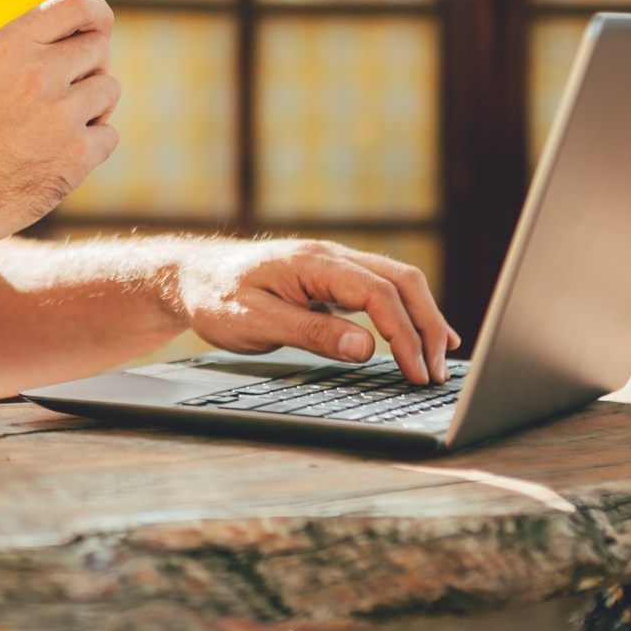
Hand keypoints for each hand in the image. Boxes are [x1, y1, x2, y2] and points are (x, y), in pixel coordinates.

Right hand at [0, 0, 121, 235]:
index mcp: (11, 46)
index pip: (75, 6)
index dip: (93, 11)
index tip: (93, 22)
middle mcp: (43, 75)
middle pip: (97, 49)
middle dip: (91, 58)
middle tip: (76, 74)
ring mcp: (64, 117)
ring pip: (109, 90)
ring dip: (97, 98)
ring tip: (80, 110)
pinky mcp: (76, 158)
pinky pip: (109, 135)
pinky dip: (97, 140)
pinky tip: (80, 144)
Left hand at [170, 239, 460, 383]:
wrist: (189, 276)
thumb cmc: (215, 297)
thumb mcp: (255, 323)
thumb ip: (311, 334)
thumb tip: (366, 349)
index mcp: (315, 263)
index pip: (379, 293)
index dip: (404, 334)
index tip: (416, 372)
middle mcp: (332, 257)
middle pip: (402, 282)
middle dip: (427, 326)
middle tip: (438, 373)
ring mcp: (334, 267)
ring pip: (397, 284)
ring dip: (422, 319)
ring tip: (441, 359)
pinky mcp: (331, 282)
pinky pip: (381, 293)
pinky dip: (406, 315)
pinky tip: (420, 339)